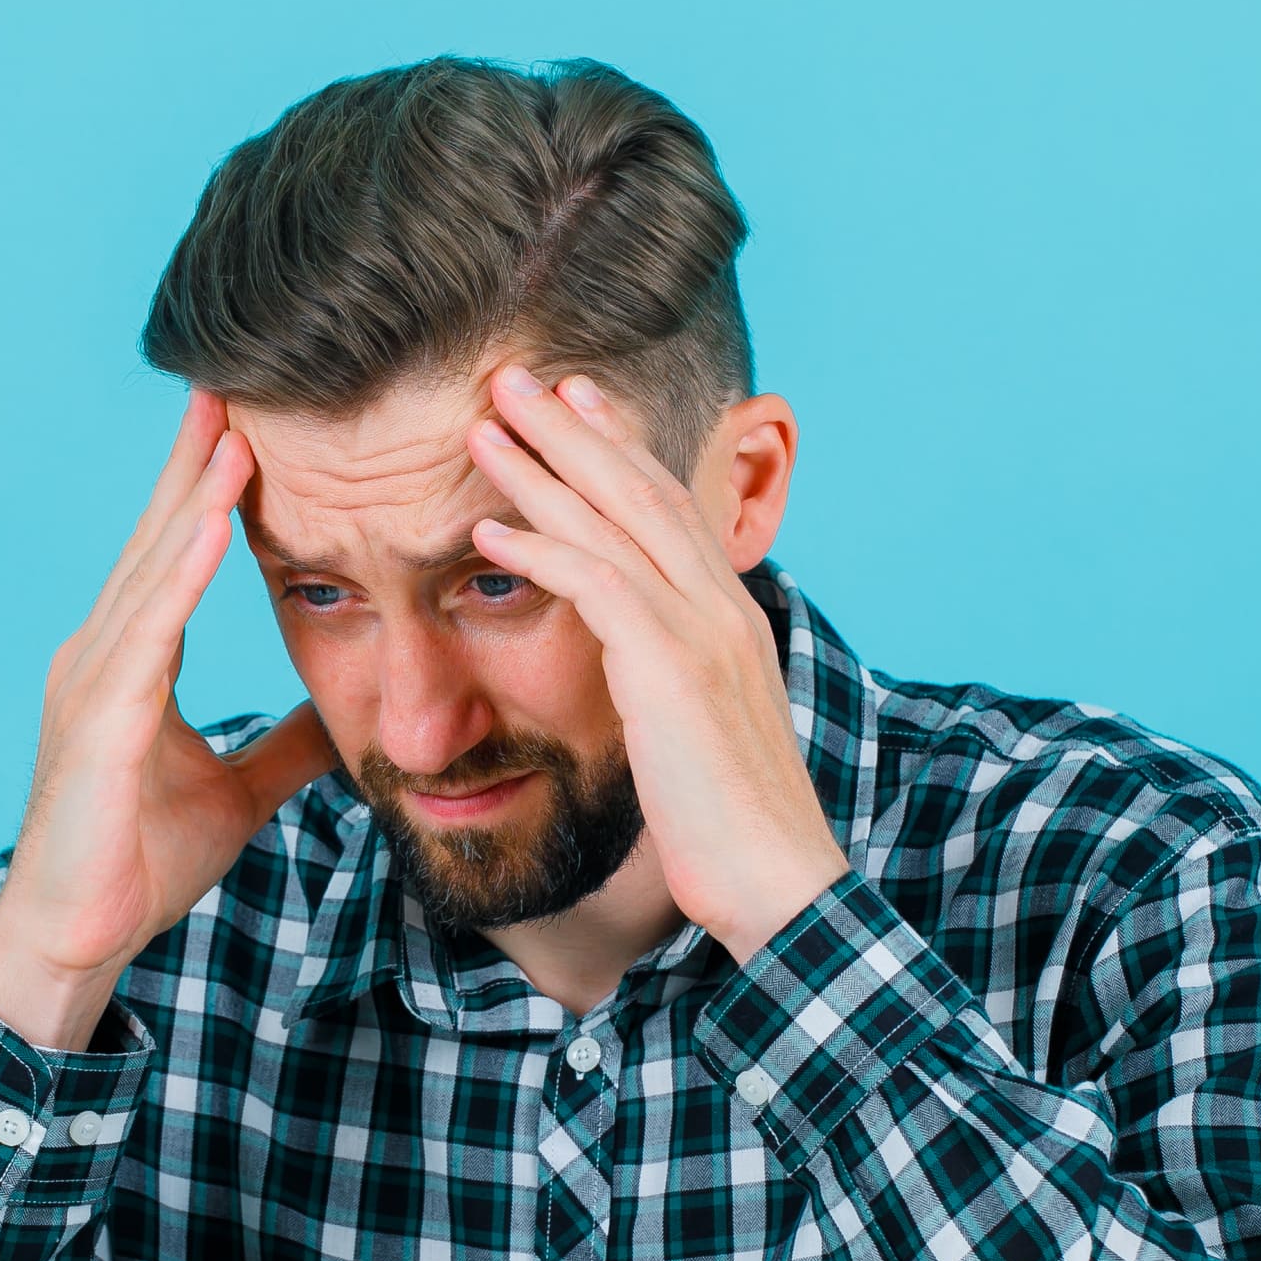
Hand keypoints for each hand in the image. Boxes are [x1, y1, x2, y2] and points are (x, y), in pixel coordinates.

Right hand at [0, 392, 336, 1050]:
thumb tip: (341, 720)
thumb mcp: (236, 793)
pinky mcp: (102, 723)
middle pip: (162, 538)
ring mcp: (96, 682)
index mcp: (133, 663)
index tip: (250, 419)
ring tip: (238, 430)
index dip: (212, 486)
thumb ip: (283, 749)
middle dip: (198, 459)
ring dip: (196, 498)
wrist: (74, 941)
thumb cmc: (136, 867)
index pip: (180, 554)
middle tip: (237, 377)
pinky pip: (150, 633)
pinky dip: (183, 576)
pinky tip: (215, 525)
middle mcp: (105, 653)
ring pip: (155, 570)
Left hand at [465, 365, 847, 960]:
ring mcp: (701, 632)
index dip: (618, 448)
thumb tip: (638, 679)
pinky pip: (598, 586)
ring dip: (541, 470)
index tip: (573, 401)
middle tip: (514, 377)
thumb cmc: (734, 827)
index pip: (670, 508)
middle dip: (573, 429)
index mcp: (730, 617)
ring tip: (481, 427)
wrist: (779, 883)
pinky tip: (489, 531)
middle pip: (640, 490)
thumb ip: (669, 686)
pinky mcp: (672, 670)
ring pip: (615, 522)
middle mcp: (721, 607)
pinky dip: (541, 550)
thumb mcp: (700, 735)